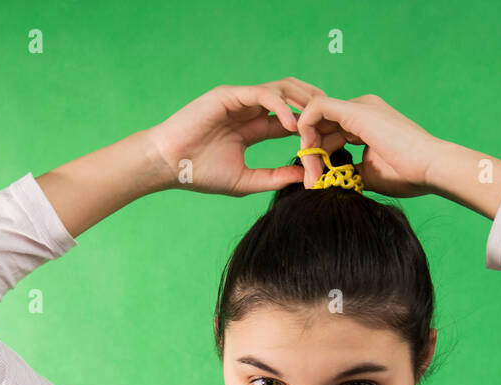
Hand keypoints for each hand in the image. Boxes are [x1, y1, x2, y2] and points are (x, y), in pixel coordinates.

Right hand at [145, 78, 332, 195]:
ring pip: (281, 89)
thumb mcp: (245, 180)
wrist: (168, 165)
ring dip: (301, 102)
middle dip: (313, 106)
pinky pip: (262, 94)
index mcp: (253, 127)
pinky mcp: (229, 95)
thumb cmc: (199, 173)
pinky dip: (280, 107)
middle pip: (291, 96)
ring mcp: (240, 100)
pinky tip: (290, 125)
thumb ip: (274, 177)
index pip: (290, 120)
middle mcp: (249, 109)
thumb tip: (305, 178)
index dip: (310, 127)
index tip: (329, 142)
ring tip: (316, 121)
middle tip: (331, 124)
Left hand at [294, 93, 447, 198]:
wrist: (431, 168)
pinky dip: (305, 127)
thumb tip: (326, 180)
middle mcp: (362, 109)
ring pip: (316, 117)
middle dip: (310, 154)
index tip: (316, 181)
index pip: (330, 133)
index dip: (318, 156)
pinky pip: (316, 107)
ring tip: (313, 176)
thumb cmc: (407, 174)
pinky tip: (307, 151)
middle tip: (311, 182)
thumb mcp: (368, 174)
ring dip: (308, 147)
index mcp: (366, 122)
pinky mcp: (356, 110)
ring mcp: (359, 107)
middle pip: (321, 125)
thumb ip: (347, 171)